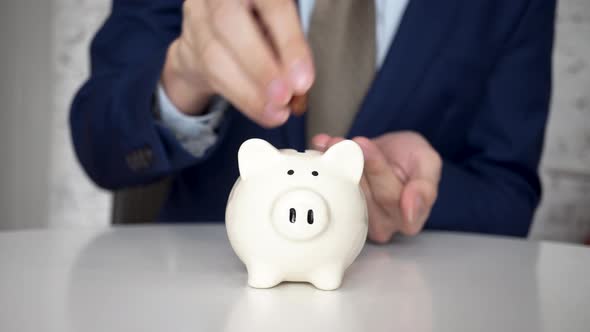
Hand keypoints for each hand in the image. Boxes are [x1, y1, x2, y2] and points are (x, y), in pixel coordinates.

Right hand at [161, 0, 313, 125]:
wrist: (213, 31)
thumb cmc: (258, 23)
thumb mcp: (280, 25)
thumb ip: (289, 48)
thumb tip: (300, 84)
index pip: (272, 5)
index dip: (289, 42)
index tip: (303, 79)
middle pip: (229, 22)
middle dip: (260, 65)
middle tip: (284, 96)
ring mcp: (198, 14)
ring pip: (215, 54)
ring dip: (249, 91)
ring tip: (276, 111)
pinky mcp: (187, 44)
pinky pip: (211, 74)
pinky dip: (241, 97)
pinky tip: (263, 112)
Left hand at [313, 132, 441, 242]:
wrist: (392, 154)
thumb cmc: (413, 159)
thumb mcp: (428, 163)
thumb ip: (426, 186)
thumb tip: (411, 210)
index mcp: (410, 219)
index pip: (391, 197)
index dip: (377, 170)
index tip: (365, 147)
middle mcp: (385, 224)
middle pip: (366, 194)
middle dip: (356, 162)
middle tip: (348, 141)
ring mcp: (360, 218)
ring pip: (345, 192)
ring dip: (338, 163)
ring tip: (334, 142)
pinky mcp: (341, 208)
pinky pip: (331, 188)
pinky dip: (326, 164)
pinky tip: (322, 148)